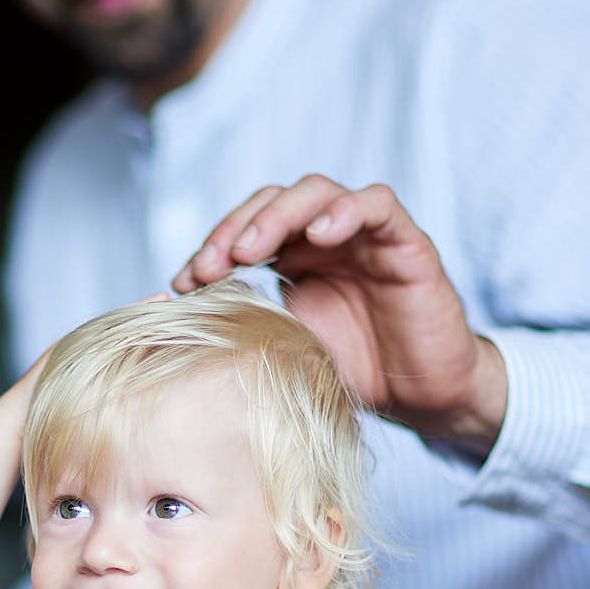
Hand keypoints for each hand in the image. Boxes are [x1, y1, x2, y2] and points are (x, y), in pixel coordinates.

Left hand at [173, 176, 507, 447]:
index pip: (245, 228)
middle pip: (273, 201)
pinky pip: (377, 204)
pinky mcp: (405, 242)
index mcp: (293, 258)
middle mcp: (325, 238)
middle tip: (212, 264)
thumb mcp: (285, 349)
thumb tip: (166, 313)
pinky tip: (318, 235)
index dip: (211, 246)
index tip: (184, 283)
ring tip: (251, 249)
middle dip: (235, 227)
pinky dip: (345, 210)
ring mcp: (365, 235)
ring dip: (278, 214)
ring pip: (317, 191)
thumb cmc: (357, 372)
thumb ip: (241, 324)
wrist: (424, 397)